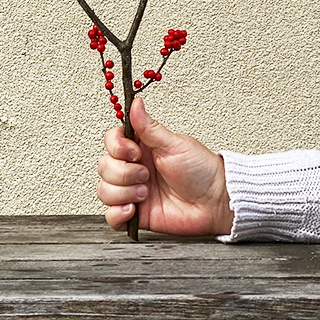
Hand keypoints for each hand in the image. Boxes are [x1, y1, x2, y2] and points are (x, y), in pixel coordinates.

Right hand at [96, 97, 233, 235]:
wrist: (215, 202)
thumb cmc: (202, 171)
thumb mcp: (175, 144)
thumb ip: (150, 127)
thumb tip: (136, 103)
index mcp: (142, 148)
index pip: (111, 142)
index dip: (117, 147)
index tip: (135, 153)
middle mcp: (134, 168)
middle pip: (104, 166)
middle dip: (124, 173)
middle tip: (147, 175)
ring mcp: (133, 191)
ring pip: (104, 190)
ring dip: (124, 192)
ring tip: (146, 193)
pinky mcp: (135, 214)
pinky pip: (110, 217)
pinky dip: (118, 214)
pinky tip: (134, 209)